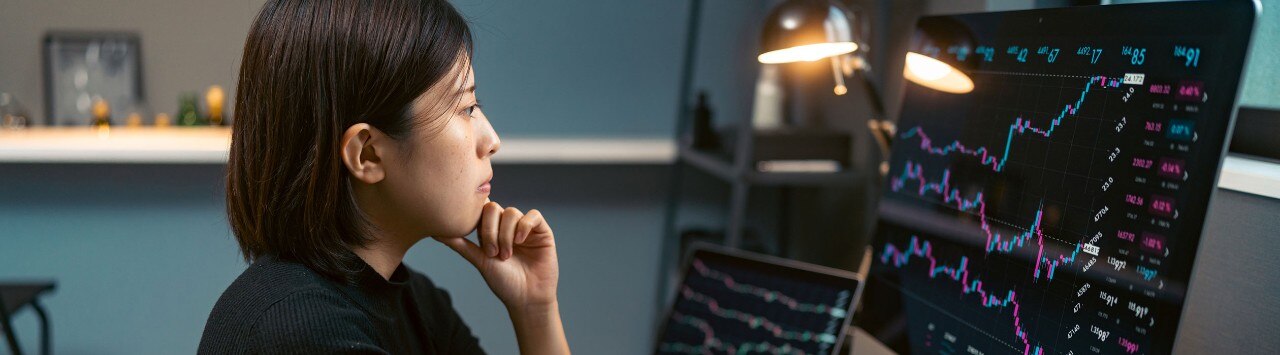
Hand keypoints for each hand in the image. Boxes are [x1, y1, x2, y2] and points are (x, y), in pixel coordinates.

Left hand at [436, 201, 558, 311]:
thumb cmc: (503, 282)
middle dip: (489, 231)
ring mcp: (525, 227)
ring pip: (511, 212)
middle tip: (492, 253)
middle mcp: (507, 225)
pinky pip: (532, 216)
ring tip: (506, 255)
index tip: (473, 233)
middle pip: (493, 208)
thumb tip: (434, 232)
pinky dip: (524, 227)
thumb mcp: (478, 260)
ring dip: (505, 235)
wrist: (527, 298)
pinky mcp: (542, 231)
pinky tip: (520, 242)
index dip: (476, 216)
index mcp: (492, 230)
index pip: (481, 210)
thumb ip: (459, 244)